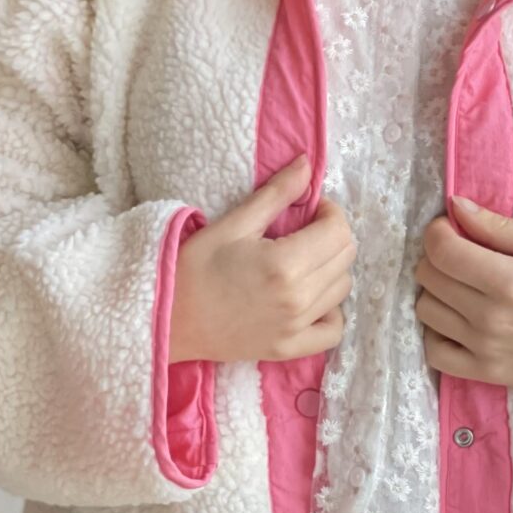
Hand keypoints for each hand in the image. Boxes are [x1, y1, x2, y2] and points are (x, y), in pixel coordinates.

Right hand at [169, 155, 356, 365]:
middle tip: (303, 230)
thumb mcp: (233, 224)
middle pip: (345, 257)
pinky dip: (330, 311)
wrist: (167, 318)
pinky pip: (332, 331)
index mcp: (285, 264)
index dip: (329, 211)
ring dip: (331, 267)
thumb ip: (276, 194)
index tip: (308, 208)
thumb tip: (307, 164)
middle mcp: (298, 299)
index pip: (338, 231)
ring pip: (342, 288)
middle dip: (331, 235)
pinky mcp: (288, 348)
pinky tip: (310, 298)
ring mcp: (296, 328)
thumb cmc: (194, 267)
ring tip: (302, 260)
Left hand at [413, 196, 512, 394]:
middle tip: (461, 255)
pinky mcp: (485, 373)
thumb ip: (499, 227)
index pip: (441, 250)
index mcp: (508, 280)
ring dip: (436, 292)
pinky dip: (437, 333)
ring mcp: (484, 348)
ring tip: (462, 287)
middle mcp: (490, 317)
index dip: (437, 232)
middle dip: (438, 257)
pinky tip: (456, 321)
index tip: (450, 229)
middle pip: (428, 277)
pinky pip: (434, 352)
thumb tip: (455, 206)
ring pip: (425, 310)